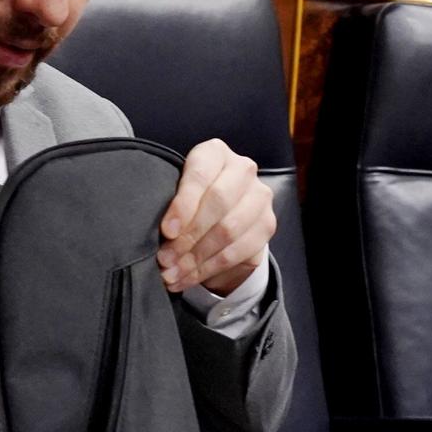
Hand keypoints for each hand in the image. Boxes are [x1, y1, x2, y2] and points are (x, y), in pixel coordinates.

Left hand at [158, 139, 276, 296]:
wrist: (222, 211)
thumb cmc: (189, 198)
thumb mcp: (175, 192)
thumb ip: (170, 206)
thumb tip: (164, 237)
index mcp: (215, 153)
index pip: (201, 175)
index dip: (183, 205)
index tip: (166, 231)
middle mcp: (243, 169)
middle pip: (218, 203)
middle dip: (188, 236)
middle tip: (165, 259)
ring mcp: (260, 196)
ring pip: (229, 230)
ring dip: (196, 258)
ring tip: (172, 274)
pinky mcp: (267, 224)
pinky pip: (238, 251)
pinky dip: (209, 268)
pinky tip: (188, 278)